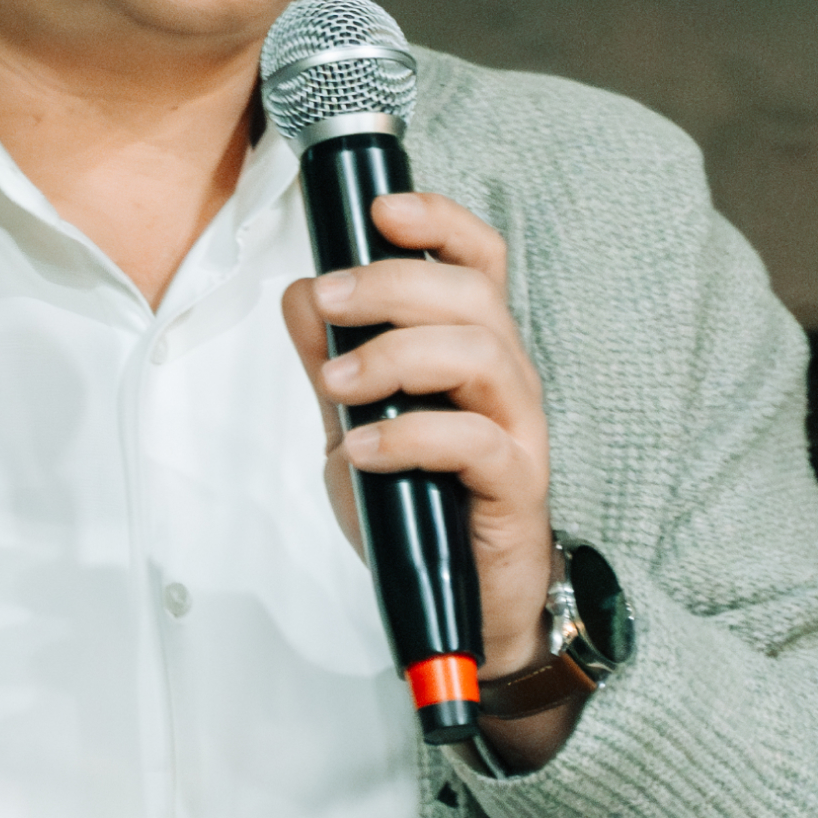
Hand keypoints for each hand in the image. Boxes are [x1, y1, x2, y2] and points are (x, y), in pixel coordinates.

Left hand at [280, 191, 578, 768]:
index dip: (439, 220)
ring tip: (336, 388)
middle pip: (470, 292)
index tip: (381, 211)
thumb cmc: (417, 505)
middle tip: (329, 304)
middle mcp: (505, 375)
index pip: (476, 259)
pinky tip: (364, 451)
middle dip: (392, 284)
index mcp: (472, 346)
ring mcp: (518, 428)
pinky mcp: (518, 485)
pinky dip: (410, 436)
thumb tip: (299, 295)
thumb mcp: (354, 424)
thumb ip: (331, 362)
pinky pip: (476, 440)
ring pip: (479, 351)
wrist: (462, 606)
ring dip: (395, 355)